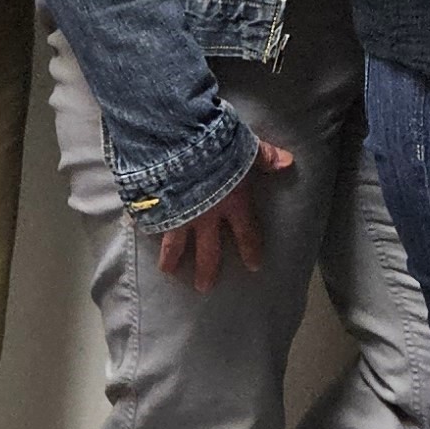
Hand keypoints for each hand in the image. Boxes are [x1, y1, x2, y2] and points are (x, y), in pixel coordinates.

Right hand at [154, 140, 294, 290]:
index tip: (253, 266)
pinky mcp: (156, 208)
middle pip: (208, 250)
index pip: (246, 232)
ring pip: (175, 244)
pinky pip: (151, 223)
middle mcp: (206, 216)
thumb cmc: (216, 145)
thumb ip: (265, 156)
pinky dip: (146, 230)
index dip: (251, 249)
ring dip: (172, 259)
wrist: (178, 140)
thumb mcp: (246, 147)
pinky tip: (140, 235)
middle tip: (204, 288)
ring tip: (168, 271)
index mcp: (232, 203)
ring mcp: (178, 215)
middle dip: (207, 269)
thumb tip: (289, 163)